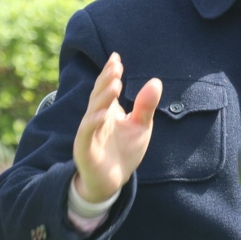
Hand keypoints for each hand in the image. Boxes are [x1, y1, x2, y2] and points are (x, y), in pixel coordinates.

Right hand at [71, 53, 160, 203]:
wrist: (113, 181)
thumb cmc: (124, 152)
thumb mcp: (140, 127)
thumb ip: (145, 106)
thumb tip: (156, 81)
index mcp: (108, 110)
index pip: (107, 87)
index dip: (110, 72)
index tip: (116, 57)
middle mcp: (96, 117)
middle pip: (99, 95)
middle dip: (106, 80)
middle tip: (115, 66)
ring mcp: (89, 132)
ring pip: (93, 110)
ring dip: (102, 97)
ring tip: (114, 84)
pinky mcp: (85, 148)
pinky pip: (87, 132)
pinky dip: (93, 122)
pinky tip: (104, 113)